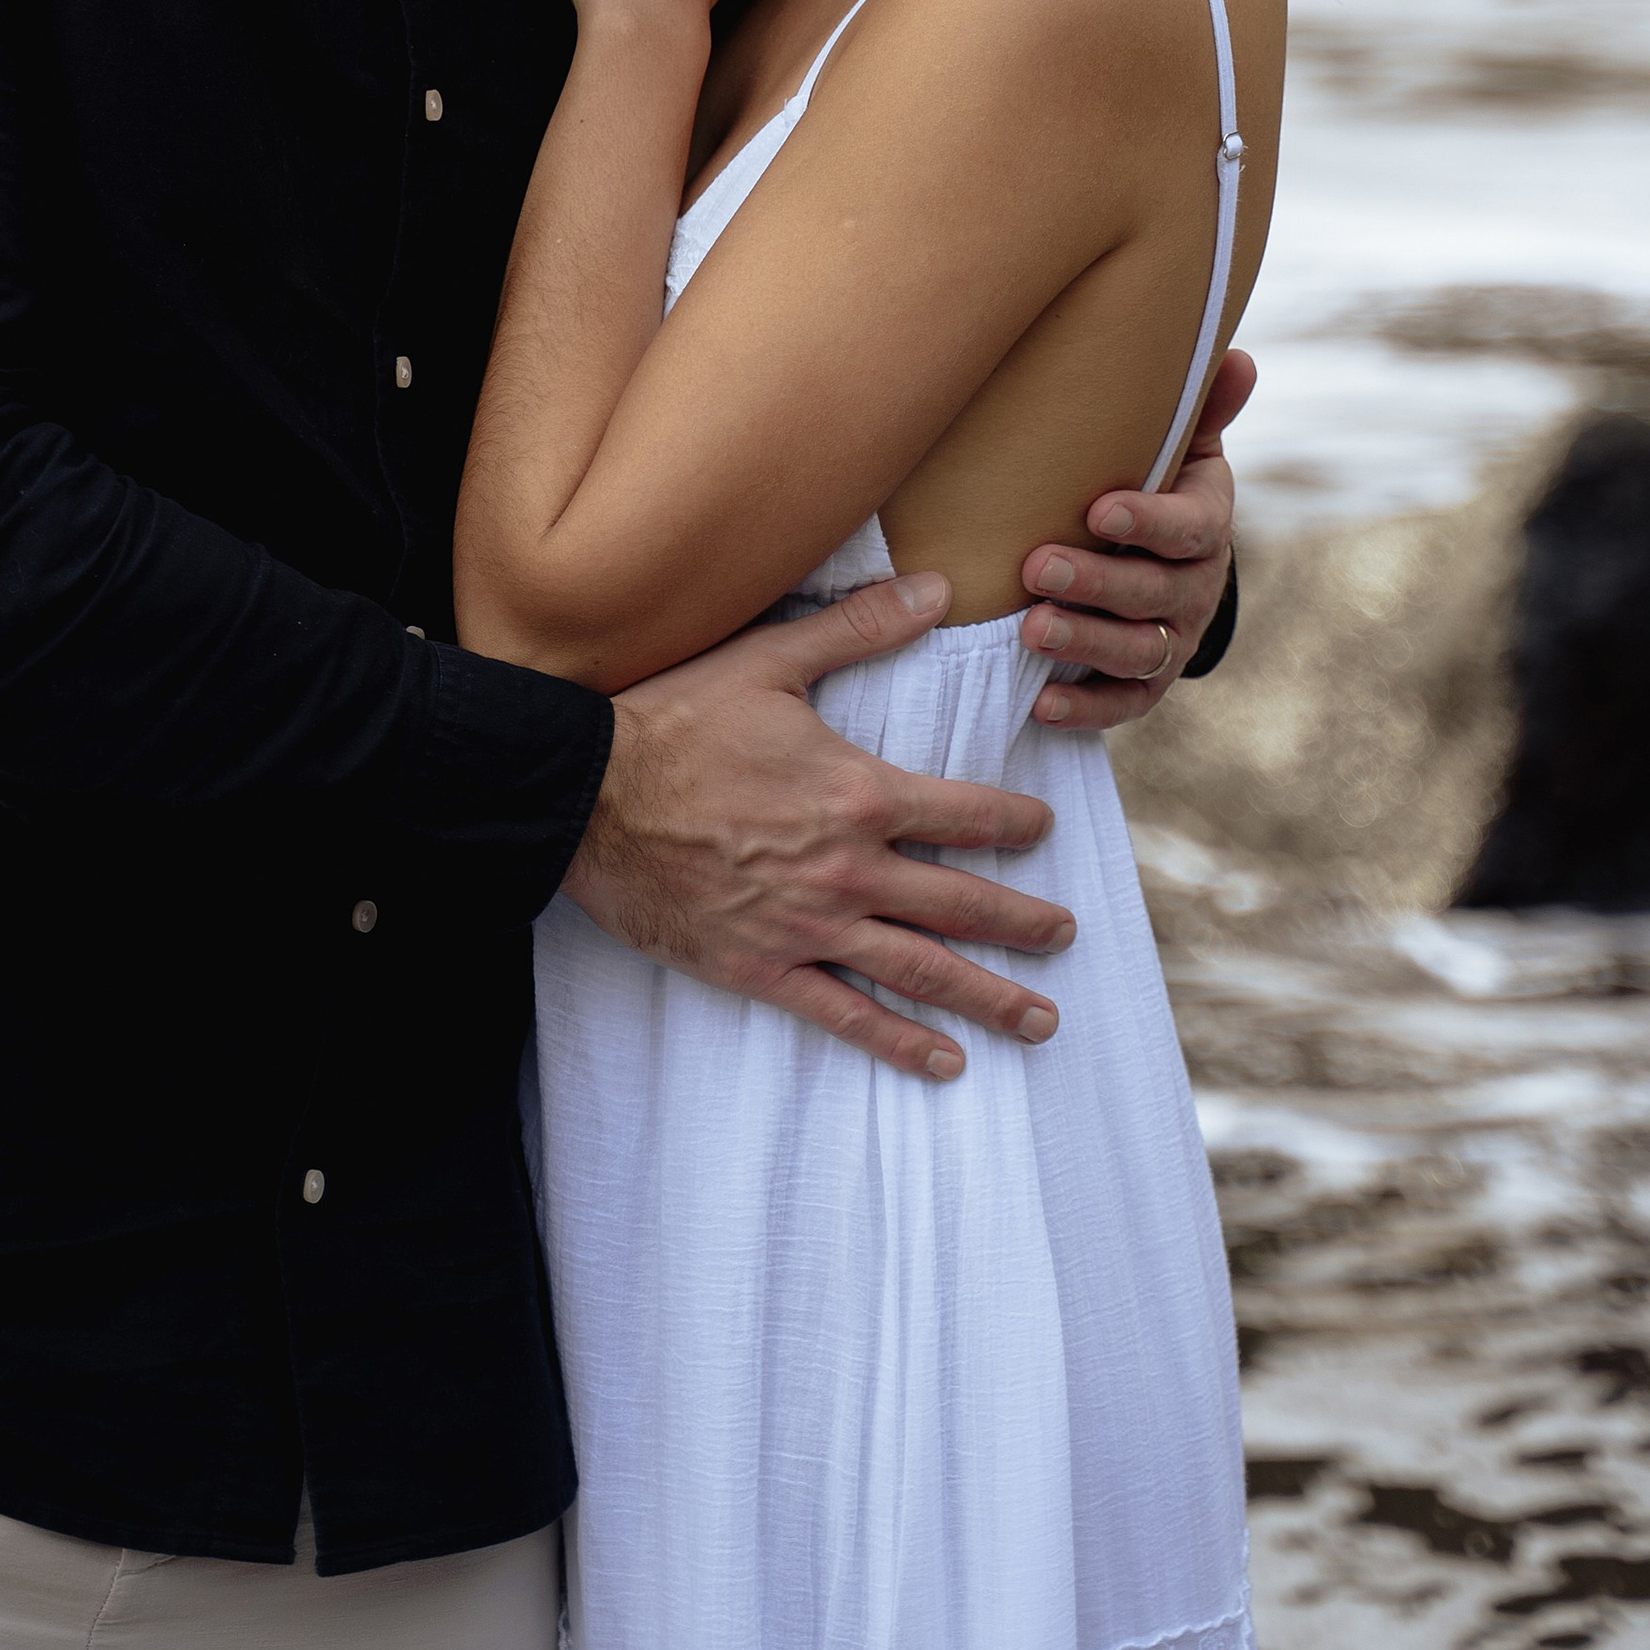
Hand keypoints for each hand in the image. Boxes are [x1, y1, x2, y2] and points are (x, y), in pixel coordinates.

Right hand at [562, 571, 1074, 1078]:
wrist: (586, 799)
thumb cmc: (674, 724)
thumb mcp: (769, 661)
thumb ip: (859, 627)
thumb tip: (938, 586)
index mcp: (858, 794)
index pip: (965, 814)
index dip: (1013, 823)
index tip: (1042, 830)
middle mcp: (847, 870)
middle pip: (960, 904)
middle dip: (1022, 922)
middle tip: (1064, 935)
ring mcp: (808, 928)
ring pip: (920, 970)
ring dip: (988, 997)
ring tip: (1040, 1020)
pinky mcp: (761, 969)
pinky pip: (845, 1016)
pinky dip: (899, 1043)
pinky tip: (944, 1064)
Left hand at [1016, 346, 1251, 730]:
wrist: (1166, 558)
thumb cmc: (1158, 484)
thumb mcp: (1182, 447)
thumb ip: (1202, 410)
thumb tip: (1238, 356)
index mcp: (1206, 524)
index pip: (1188, 528)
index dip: (1148, 522)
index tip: (1098, 509)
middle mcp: (1195, 588)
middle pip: (1153, 592)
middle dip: (1096, 583)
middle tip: (1037, 567)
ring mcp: (1172, 638)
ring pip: (1136, 651)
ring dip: (1083, 642)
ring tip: (1030, 629)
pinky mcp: (1146, 682)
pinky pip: (1122, 703)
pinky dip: (1085, 708)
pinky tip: (1041, 703)